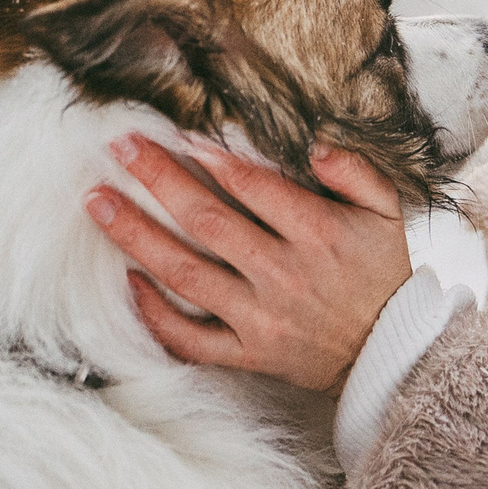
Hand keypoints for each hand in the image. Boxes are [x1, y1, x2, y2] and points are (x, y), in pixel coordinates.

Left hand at [84, 135, 411, 392]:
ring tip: (98, 203)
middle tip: (119, 149)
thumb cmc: (381, 273)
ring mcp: (260, 317)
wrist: (389, 353)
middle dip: (158, 180)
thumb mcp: (387, 212)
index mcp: (317, 234)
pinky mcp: (247, 353)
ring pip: (185, 273)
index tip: (177, 135)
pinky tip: (128, 281)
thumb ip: (356, 171)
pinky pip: (190, 338)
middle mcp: (283, 274)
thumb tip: (315, 145)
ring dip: (136, 235)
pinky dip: (155, 313)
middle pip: (206, 221)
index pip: (253, 187)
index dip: (213, 158)